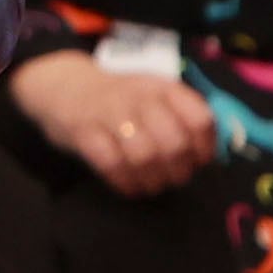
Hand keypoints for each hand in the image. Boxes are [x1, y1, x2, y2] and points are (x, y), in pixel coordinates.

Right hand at [9, 50, 216, 197]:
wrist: (65, 87)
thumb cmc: (120, 101)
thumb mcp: (154, 98)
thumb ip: (182, 122)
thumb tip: (207, 159)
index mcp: (162, 88)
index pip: (199, 118)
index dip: (204, 147)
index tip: (197, 161)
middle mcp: (138, 97)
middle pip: (173, 142)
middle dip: (178, 170)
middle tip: (172, 178)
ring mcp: (108, 112)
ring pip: (143, 156)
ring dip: (152, 180)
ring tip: (151, 184)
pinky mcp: (83, 130)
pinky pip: (111, 164)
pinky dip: (125, 182)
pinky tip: (128, 185)